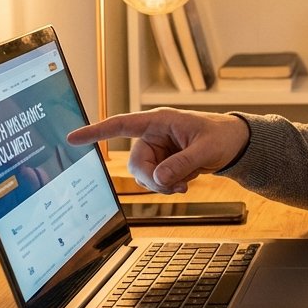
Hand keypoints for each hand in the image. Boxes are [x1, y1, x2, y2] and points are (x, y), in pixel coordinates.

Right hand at [66, 108, 247, 193]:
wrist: (234, 145)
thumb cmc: (222, 136)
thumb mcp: (206, 150)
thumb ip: (182, 163)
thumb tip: (158, 179)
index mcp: (159, 121)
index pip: (121, 125)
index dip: (96, 131)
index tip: (73, 138)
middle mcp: (153, 136)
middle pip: (135, 164)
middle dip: (152, 179)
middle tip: (177, 186)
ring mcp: (156, 151)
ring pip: (143, 176)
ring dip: (162, 185)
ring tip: (186, 183)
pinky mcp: (161, 164)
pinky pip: (154, 181)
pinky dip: (168, 186)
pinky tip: (186, 182)